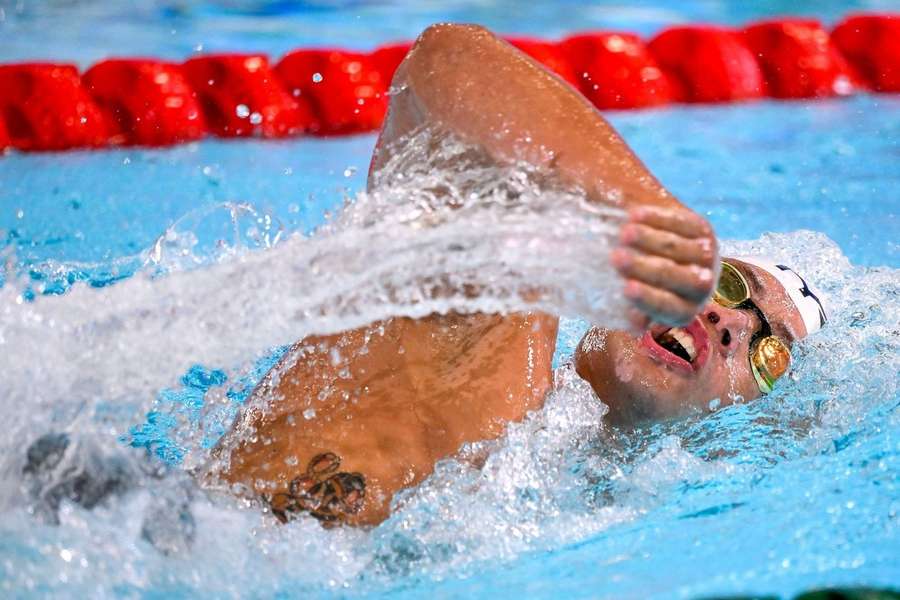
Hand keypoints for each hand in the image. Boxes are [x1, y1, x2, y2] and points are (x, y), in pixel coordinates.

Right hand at [611, 205, 717, 329]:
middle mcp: (700, 287)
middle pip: (676, 277)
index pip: (668, 307)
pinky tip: (634, 215)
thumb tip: (628, 318)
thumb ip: (626, 309)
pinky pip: (682, 223)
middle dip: (645, 267)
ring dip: (649, 240)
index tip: (626, 288)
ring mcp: (705, 256)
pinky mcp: (703, 230)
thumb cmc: (638, 282)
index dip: (648, 298)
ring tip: (622, 233)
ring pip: (678, 248)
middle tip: (615, 257)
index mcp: (681, 312)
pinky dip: (657, 219)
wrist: (661, 252)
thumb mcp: (633, 300)